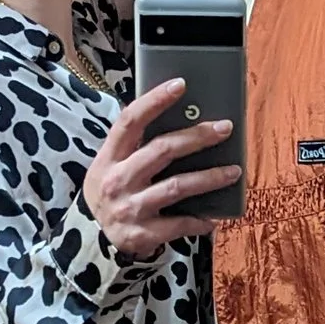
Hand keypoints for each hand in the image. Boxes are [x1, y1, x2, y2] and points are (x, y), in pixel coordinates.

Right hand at [81, 76, 239, 256]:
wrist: (90, 238)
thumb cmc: (113, 191)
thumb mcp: (112, 165)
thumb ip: (137, 146)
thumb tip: (185, 121)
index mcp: (109, 157)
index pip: (131, 121)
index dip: (155, 100)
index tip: (180, 85)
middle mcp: (117, 180)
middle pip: (162, 150)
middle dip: (197, 137)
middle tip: (225, 128)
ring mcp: (129, 208)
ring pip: (177, 186)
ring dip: (210, 178)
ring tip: (234, 172)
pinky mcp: (141, 234)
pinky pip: (178, 224)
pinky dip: (199, 221)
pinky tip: (214, 218)